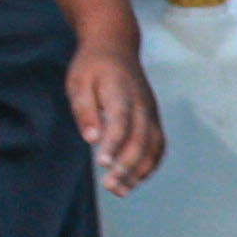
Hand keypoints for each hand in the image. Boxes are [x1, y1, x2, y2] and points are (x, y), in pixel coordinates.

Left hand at [67, 27, 164, 194]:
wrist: (115, 46)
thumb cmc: (92, 66)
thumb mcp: (78, 82)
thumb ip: (84, 109)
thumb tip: (91, 138)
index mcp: (120, 91)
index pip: (121, 121)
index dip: (113, 144)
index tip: (102, 164)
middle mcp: (142, 103)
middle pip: (140, 139)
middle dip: (126, 166)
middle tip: (109, 186)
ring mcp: (151, 111)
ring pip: (153, 146)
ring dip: (139, 171)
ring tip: (120, 190)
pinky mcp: (153, 117)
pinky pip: (158, 145)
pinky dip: (150, 165)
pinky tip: (133, 180)